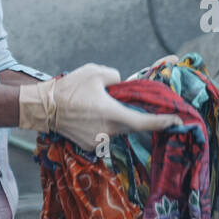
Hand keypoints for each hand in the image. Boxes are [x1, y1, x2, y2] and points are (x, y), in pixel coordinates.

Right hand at [18, 63, 180, 149]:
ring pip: (118, 129)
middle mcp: (108, 132)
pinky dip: (105, 125)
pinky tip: (91, 116)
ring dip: (118, 119)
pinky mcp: (89, 146)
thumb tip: (123, 85)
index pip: (144, 122)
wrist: (42, 108)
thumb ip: (116, 78)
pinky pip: (105, 134)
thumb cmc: (69, 88)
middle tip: (142, 107)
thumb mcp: (96, 72)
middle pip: (132, 125)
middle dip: (139, 117)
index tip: (176, 121)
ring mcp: (98, 142)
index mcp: (113, 115)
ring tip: (101, 106)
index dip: (162, 122)